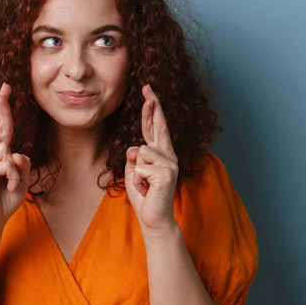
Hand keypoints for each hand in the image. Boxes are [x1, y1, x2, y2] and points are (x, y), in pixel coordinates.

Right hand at [0, 83, 30, 237]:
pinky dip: (12, 177)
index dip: (2, 109)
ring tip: (11, 185)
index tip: (4, 90)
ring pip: (7, 150)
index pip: (0, 127)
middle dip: (0, 107)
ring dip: (15, 171)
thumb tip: (17, 152)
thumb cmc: (4, 198)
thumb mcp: (21, 179)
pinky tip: (9, 188)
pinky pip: (5, 165)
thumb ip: (23, 164)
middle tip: (4, 88)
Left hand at [125, 84, 178, 235]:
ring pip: (140, 151)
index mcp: (160, 153)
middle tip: (147, 86)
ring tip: (144, 184)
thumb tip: (137, 148)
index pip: (155, 127)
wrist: (153, 218)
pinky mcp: (167, 174)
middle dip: (153, 105)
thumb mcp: (134, 171)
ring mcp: (170, 163)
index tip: (148, 91)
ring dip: (136, 171)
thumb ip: (135, 157)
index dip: (152, 109)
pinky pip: (141, 167)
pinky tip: (147, 189)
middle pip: (158, 125)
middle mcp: (168, 155)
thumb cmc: (144, 195)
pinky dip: (138, 180)